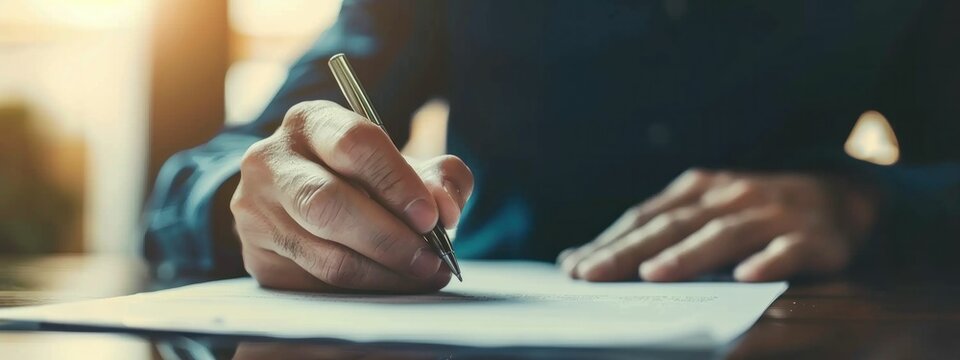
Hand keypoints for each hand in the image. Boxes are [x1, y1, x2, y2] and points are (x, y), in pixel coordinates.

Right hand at [231, 101, 472, 292]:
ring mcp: (256, 212)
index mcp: (309, 123)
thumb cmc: (364, 178)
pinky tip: (394, 284)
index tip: (430, 217)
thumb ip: (438, 177)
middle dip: (389, 238)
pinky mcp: (258, 257)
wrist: (306, 202)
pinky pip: (317, 284)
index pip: (353, 144)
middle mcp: (270, 162)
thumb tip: (444, 209)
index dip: (396, 182)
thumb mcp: (404, 164)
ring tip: (424, 275)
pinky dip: (365, 289)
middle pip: (329, 204)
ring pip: (325, 254)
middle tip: (431, 258)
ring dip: (384, 272)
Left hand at [558, 169, 874, 281]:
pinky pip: (791, 250)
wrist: (843, 196)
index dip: (610, 242)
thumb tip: (586, 258)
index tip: (575, 267)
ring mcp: (774, 213)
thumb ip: (657, 232)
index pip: (647, 218)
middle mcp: (732, 196)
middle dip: (630, 252)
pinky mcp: (815, 236)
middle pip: (674, 226)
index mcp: (700, 190)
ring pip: (725, 235)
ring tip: (654, 276)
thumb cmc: (756, 212)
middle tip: (594, 275)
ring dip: (689, 256)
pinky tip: (749, 277)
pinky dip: (770, 261)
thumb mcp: (707, 212)